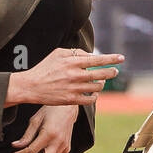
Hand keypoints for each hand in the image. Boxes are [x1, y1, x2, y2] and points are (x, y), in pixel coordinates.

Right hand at [5, 48, 123, 106]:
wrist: (31, 86)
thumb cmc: (44, 68)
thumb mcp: (57, 53)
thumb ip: (75, 52)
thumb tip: (90, 55)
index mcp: (73, 62)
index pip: (98, 60)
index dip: (112, 59)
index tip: (121, 58)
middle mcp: (75, 75)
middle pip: (102, 74)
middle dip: (112, 72)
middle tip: (115, 71)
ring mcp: (74, 89)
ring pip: (97, 87)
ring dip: (102, 83)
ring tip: (101, 80)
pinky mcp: (71, 100)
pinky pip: (90, 99)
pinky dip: (95, 96)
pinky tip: (94, 93)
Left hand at [9, 104, 77, 152]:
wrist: (68, 108)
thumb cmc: (50, 111)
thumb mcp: (35, 120)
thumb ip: (26, 136)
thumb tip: (16, 146)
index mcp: (49, 134)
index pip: (31, 151)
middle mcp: (58, 142)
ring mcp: (64, 147)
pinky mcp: (66, 149)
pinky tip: (38, 150)